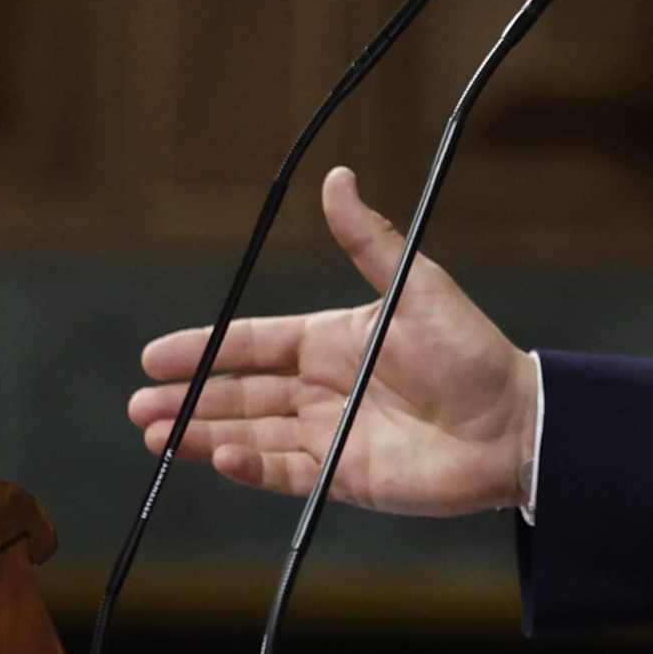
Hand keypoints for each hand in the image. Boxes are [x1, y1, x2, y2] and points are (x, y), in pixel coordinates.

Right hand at [127, 166, 538, 515]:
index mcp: (334, 340)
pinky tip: (218, 455)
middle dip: (188, 398)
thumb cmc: (471, 351)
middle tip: (138, 406)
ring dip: (203, 433)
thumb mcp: (416, 286)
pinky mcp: (345, 476)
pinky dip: (250, 466)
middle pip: (241, 393)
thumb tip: (336, 177)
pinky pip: (285, 471)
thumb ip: (367, 241)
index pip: (255, 344)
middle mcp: (325, 387)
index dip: (205, 349)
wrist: (514, 425)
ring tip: (156, 436)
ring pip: (251, 433)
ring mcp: (332, 433)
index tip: (153, 355)